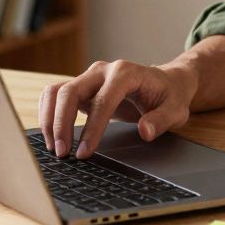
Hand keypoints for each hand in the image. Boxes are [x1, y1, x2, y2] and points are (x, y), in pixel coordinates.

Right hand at [38, 59, 198, 159]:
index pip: (103, 100)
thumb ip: (162, 120)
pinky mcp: (82, 87)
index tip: (84, 152)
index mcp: (126, 73)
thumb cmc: (170, 96)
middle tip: (62, 153)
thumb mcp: (176, 110)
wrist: (166, 82)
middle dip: (62, 124)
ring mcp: (90, 77)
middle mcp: (103, 71)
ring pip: (56, 92)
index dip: (92, 127)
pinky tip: (52, 136)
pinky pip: (55, 95)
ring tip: (54, 148)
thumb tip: (144, 131)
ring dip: (49, 119)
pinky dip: (48, 114)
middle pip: (71, 91)